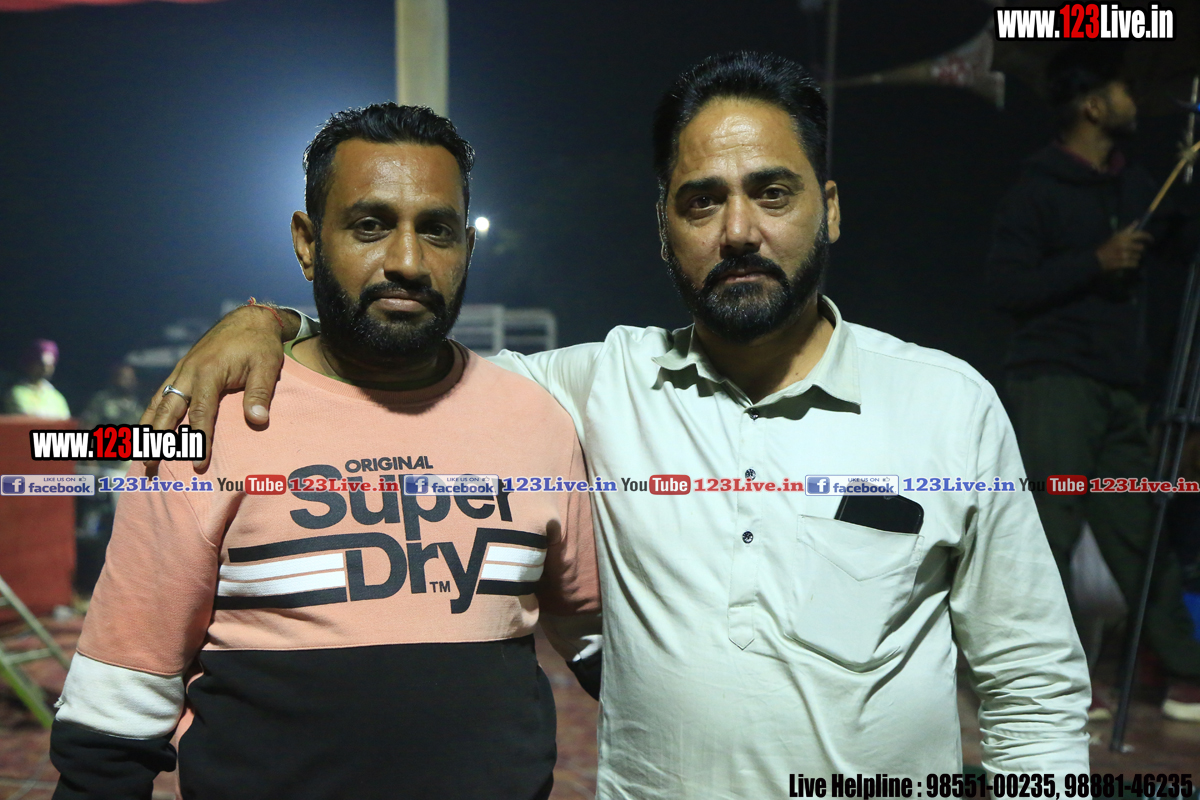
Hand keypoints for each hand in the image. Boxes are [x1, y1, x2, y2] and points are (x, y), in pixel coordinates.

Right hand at [139, 305, 299, 469]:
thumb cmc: (259, 344)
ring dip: (148, 428)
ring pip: (158, 402)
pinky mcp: (181, 370)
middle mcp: (189, 372)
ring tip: (139, 453)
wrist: (248, 320)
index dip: (200, 440)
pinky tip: (146, 428)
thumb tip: (259, 420)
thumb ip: (261, 393)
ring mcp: (182, 370)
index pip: (201, 412)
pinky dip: (151, 412)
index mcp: (209, 372)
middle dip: (160, 439)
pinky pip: (161, 394)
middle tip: (151, 465)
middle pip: (169, 410)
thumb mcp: (267, 366)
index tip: (199, 464)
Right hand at [1096, 223, 1152, 270]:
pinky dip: (1134, 264)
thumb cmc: (1106, 247)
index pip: (1139, 234)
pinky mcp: (1123, 263)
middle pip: (1141, 247)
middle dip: (1139, 250)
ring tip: (1131, 258)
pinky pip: (1134, 264)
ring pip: (1138, 256)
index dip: (1147, 237)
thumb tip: (1137, 222)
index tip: (1151, 240)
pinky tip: (1131, 264)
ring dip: (1136, 258)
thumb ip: (1127, 230)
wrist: (1097, 259)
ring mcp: (1123, 254)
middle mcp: (1124, 244)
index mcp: (1122, 237)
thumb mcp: (1115, 236)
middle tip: (1136, 251)